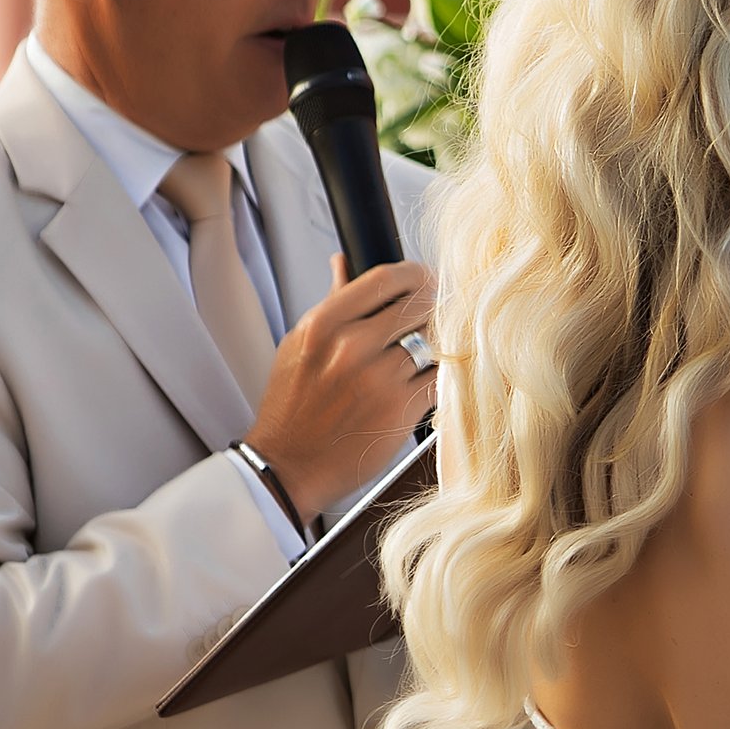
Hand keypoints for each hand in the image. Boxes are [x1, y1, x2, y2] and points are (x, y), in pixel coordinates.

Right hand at [246, 251, 438, 523]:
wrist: (289, 466)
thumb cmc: (292, 408)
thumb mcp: (300, 345)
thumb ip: (331, 302)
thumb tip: (343, 262)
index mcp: (324, 323)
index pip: (386, 278)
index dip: (416, 274)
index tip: (425, 279)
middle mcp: (352, 345)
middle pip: (420, 304)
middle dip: (432, 308)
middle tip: (432, 317)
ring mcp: (379, 377)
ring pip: (434, 340)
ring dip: (435, 345)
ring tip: (422, 355)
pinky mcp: (401, 408)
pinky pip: (440, 378)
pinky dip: (438, 378)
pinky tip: (424, 382)